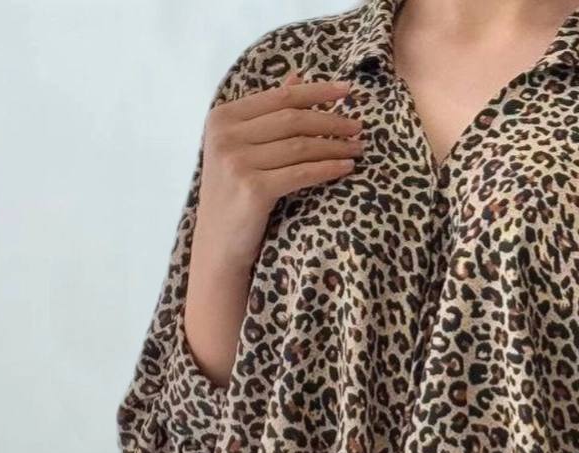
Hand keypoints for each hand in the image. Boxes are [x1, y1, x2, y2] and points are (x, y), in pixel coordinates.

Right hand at [184, 72, 364, 386]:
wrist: (219, 247)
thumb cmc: (235, 198)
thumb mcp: (244, 149)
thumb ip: (268, 115)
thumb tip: (298, 78)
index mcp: (222, 118)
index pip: (279, 97)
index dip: (316, 91)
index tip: (347, 90)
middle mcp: (226, 136)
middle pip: (292, 119)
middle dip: (330, 120)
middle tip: (359, 125)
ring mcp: (237, 161)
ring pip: (299, 145)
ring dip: (334, 144)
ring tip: (358, 146)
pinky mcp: (253, 188)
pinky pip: (301, 172)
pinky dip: (328, 168)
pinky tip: (347, 167)